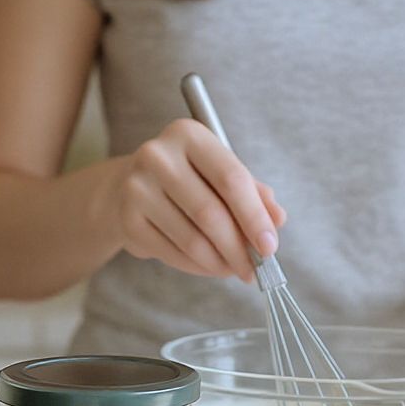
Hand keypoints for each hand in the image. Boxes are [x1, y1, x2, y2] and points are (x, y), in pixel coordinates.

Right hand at [117, 119, 285, 281]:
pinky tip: (209, 267)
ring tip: (233, 270)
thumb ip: (253, 193)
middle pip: (210, 213)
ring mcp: (138, 188)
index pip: (231, 179)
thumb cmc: (186, 180)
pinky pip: (172, 253)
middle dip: (238, 249)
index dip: (255, 217)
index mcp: (188, 135)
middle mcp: (158, 156)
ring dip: (219, 263)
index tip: (270, 247)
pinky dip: (197, 267)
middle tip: (254, 270)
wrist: (127, 188)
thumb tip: (278, 219)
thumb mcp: (220, 174)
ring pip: (192, 239)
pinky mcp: (128, 220)